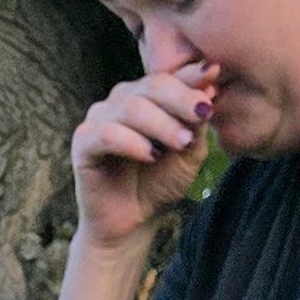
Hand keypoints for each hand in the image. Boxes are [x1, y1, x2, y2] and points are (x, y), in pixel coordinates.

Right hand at [71, 62, 217, 249]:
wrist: (132, 224)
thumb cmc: (160, 184)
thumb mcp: (189, 151)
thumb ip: (196, 121)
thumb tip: (209, 87)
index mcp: (147, 97)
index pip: (170, 77)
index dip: (192, 76)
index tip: (216, 75)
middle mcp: (122, 101)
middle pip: (152, 86)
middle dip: (180, 99)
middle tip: (203, 114)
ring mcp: (99, 119)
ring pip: (131, 107)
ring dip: (161, 124)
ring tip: (182, 144)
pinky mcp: (83, 143)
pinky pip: (107, 134)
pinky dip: (132, 142)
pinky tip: (150, 156)